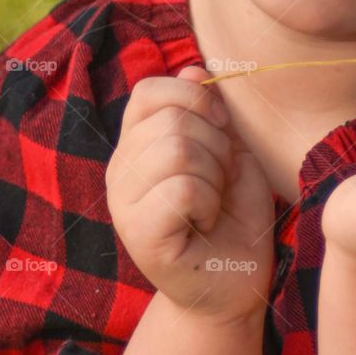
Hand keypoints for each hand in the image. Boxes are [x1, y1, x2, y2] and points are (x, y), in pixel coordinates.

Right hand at [106, 65, 275, 322]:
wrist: (235, 285)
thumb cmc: (233, 217)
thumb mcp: (229, 152)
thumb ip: (210, 113)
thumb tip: (194, 69)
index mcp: (136, 145)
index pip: (151, 91)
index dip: (196, 101)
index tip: (223, 133)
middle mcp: (120, 171)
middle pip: (171, 122)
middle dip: (217, 148)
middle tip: (220, 183)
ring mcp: (123, 205)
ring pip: (177, 151)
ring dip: (215, 177)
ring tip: (212, 204)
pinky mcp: (139, 236)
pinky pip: (182, 189)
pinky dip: (209, 204)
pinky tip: (204, 225)